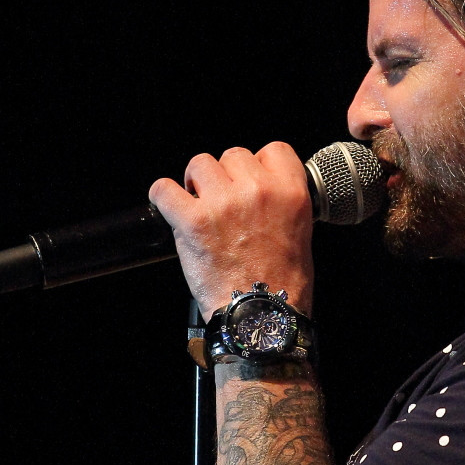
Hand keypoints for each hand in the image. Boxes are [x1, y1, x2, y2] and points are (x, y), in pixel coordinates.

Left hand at [148, 141, 313, 320]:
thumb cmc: (283, 283)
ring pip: (199, 164)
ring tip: (198, 204)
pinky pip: (164, 189)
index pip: (273, 150)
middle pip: (233, 155)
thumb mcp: (301, 232)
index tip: (250, 179)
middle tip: (223, 200)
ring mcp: (223, 203)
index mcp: (290, 193)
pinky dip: (163, 197)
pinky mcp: (192, 220)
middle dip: (226, 176)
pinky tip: (170, 207)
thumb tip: (259, 189)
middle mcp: (258, 191)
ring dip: (196, 182)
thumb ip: (282, 201)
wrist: (260, 315)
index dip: (259, 163)